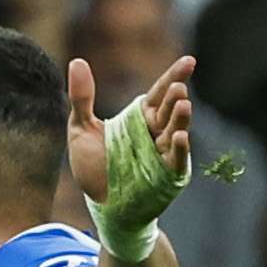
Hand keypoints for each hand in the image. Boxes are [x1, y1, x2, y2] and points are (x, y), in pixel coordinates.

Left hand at [65, 55, 190, 212]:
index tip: (189, 61)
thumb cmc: (94, 167)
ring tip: (184, 104)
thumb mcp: (81, 129)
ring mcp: (164, 153)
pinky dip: (179, 149)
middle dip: (174, 98)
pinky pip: (176, 160)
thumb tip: (76, 61)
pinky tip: (180, 137)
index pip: (160, 92)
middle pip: (168, 109)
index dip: (174, 76)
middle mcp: (156, 132)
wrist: (99, 205)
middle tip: (178, 87)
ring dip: (180, 119)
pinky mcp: (166, 174)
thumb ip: (82, 98)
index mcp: (140, 118)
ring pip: (175, 131)